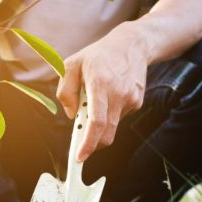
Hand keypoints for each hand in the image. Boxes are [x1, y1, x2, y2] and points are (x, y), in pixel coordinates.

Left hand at [57, 23, 149, 162]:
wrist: (132, 45)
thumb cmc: (99, 54)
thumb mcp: (72, 64)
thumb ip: (65, 90)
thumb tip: (71, 114)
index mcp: (100, 84)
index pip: (96, 122)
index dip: (88, 144)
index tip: (80, 156)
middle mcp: (118, 94)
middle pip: (107, 133)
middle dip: (93, 144)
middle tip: (82, 144)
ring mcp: (130, 99)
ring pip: (112, 126)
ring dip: (101, 123)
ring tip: (96, 100)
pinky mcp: (136, 102)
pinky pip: (119, 117)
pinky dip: (110, 113)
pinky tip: (109, 95)